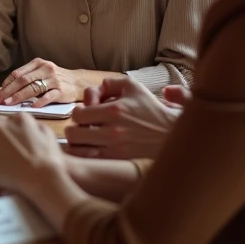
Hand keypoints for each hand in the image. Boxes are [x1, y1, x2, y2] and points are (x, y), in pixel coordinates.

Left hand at [0, 59, 104, 106]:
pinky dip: (39, 102)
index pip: (17, 73)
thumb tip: (5, 90)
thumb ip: (26, 79)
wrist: (78, 82)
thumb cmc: (55, 79)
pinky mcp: (61, 91)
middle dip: (8, 91)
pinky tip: (31, 107)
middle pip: (22, 80)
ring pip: (33, 88)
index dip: (5, 84)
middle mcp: (45, 69)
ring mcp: (54, 80)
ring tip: (8, 104)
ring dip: (19, 97)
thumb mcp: (41, 74)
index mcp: (37, 64)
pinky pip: (48, 96)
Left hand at [0, 112, 66, 193]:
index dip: (3, 130)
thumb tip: (22, 122)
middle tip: (11, 154)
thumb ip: (31, 124)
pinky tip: (3, 173)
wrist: (42, 178)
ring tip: (7, 165)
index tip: (7, 138)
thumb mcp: (46, 132)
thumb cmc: (49, 157)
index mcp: (15, 119)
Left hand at [63, 78, 182, 159]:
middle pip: (73, 134)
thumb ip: (110, 82)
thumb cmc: (150, 109)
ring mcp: (115, 148)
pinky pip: (90, 161)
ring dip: (78, 144)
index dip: (79, 112)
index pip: (78, 114)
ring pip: (78, 150)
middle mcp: (113, 131)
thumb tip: (94, 88)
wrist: (171, 133)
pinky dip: (84, 156)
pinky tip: (89, 150)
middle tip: (83, 127)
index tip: (86, 112)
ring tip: (85, 139)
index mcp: (114, 111)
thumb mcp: (133, 87)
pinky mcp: (119, 160)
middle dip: (75, 128)